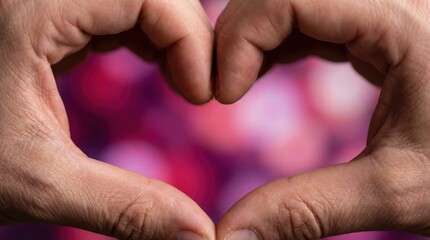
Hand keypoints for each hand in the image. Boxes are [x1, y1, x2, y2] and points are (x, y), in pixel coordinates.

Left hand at [0, 0, 214, 238]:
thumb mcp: (39, 183)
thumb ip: (126, 207)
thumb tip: (199, 235)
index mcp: (31, 8)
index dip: (190, 39)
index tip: (200, 95)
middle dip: (186, 37)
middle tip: (198, 90)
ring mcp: (44, 1)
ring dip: (169, 37)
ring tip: (182, 83)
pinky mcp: (50, 15)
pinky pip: (116, 11)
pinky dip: (147, 37)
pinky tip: (155, 66)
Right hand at [215, 0, 429, 238]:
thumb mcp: (398, 190)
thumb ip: (308, 210)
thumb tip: (229, 235)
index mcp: (401, 20)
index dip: (238, 38)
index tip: (225, 96)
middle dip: (239, 34)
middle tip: (224, 89)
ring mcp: (389, 9)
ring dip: (257, 36)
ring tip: (239, 83)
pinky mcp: (383, 23)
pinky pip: (314, 14)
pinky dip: (279, 39)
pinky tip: (266, 69)